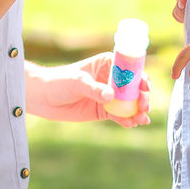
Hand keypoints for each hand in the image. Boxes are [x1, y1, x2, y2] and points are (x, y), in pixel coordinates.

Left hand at [24, 53, 150, 127]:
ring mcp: (108, 96)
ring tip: (142, 119)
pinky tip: (130, 124)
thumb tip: (111, 96)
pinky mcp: (103, 111)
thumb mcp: (77, 82)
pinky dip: (126, 120)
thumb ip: (94, 89)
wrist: (43, 98)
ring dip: (137, 111)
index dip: (140, 77)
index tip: (146, 86)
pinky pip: (118, 116)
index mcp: (107, 64)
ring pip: (128, 104)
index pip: (129, 69)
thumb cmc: (59, 81)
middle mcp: (111, 80)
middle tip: (145, 106)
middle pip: (133, 88)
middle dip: (142, 97)